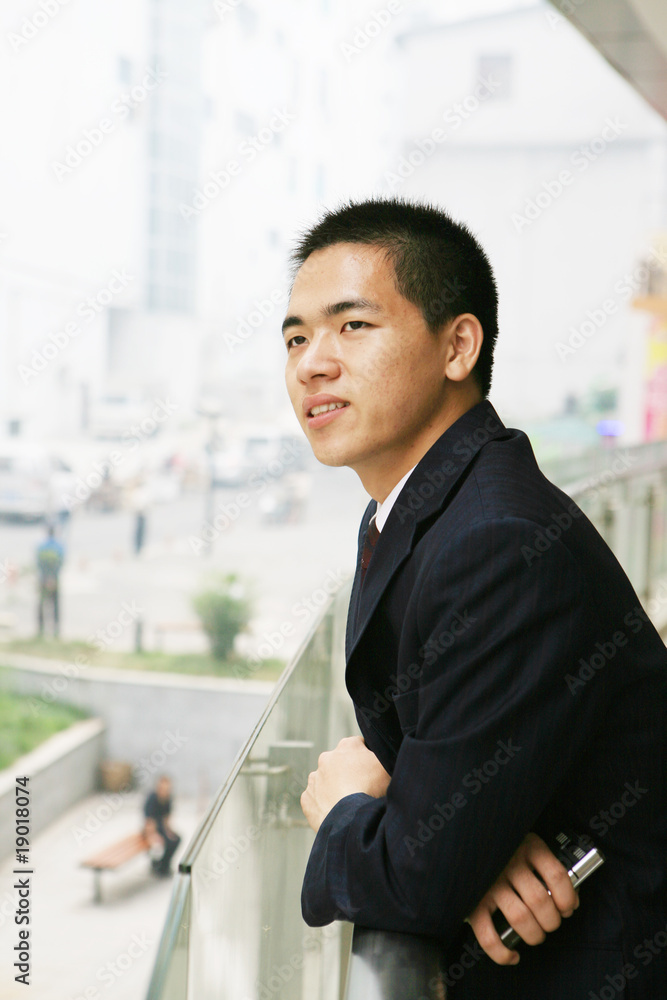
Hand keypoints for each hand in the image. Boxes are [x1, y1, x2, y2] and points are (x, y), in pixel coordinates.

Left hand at [301, 736, 390, 831]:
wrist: (349, 818)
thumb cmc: (371, 790)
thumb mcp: (386, 766)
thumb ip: (380, 756)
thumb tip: (377, 755)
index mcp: (347, 746)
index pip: (358, 745)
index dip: (366, 757)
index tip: (372, 770)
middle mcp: (327, 758)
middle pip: (339, 762)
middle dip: (347, 772)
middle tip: (360, 788)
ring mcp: (315, 778)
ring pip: (325, 780)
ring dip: (333, 787)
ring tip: (347, 803)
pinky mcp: (307, 797)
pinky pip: (315, 799)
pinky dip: (324, 804)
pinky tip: (336, 812)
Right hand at [467, 832, 578, 964]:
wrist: (472, 844)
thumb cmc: (509, 852)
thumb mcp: (532, 849)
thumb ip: (550, 870)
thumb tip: (571, 901)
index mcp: (528, 848)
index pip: (557, 876)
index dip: (567, 898)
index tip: (568, 908)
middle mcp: (509, 864)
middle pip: (539, 900)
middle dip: (552, 921)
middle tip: (550, 923)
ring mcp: (489, 883)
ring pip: (519, 917)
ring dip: (534, 934)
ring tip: (536, 934)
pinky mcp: (473, 902)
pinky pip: (487, 934)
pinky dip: (501, 952)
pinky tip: (512, 955)